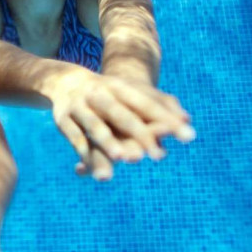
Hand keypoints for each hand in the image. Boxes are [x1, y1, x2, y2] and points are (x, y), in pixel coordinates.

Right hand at [49, 69, 194, 180]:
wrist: (66, 81)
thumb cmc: (111, 92)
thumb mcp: (132, 91)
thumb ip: (160, 103)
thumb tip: (187, 119)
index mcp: (120, 86)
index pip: (146, 102)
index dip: (166, 118)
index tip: (187, 136)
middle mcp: (100, 94)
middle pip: (122, 114)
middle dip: (140, 134)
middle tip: (159, 156)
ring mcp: (80, 106)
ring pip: (95, 126)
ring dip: (109, 142)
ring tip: (125, 159)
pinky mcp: (63, 120)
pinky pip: (75, 138)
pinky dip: (83, 153)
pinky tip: (92, 171)